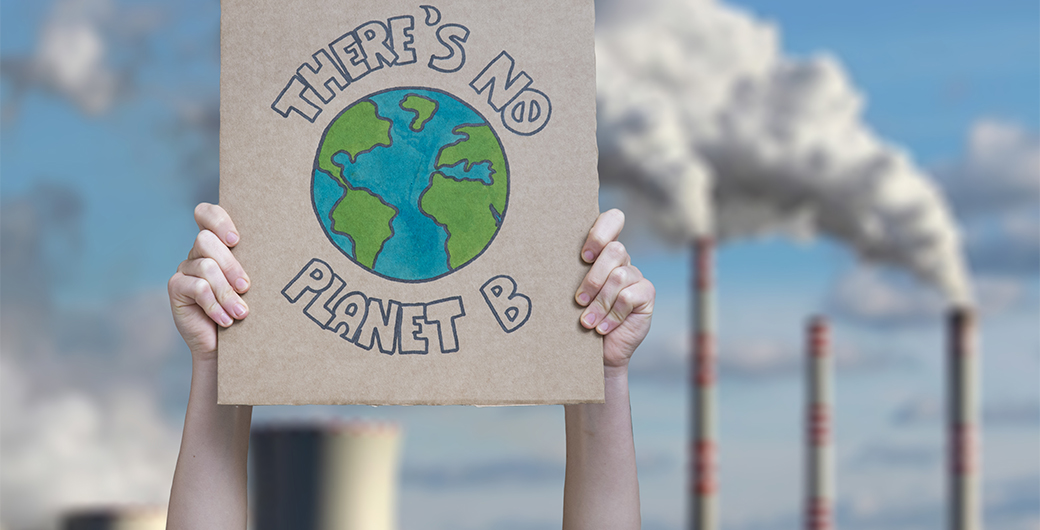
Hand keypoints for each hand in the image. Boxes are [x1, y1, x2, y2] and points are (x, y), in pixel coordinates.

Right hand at [168, 203, 250, 361]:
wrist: (226, 347)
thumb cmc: (244, 311)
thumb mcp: (251, 285)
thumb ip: (252, 265)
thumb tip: (277, 250)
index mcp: (217, 244)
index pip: (206, 214)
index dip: (218, 220)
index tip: (237, 240)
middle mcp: (198, 253)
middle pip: (206, 240)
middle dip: (231, 265)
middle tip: (246, 287)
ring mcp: (185, 269)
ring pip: (205, 266)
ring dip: (226, 292)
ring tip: (241, 312)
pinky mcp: (176, 288)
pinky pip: (197, 287)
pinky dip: (215, 305)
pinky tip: (226, 319)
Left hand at [574, 209, 654, 371]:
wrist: (595, 352)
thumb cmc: (577, 318)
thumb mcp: (570, 292)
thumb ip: (568, 272)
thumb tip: (541, 258)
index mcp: (601, 251)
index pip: (612, 220)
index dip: (601, 232)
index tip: (584, 257)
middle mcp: (621, 260)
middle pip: (615, 250)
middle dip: (594, 278)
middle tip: (578, 300)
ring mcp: (636, 276)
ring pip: (619, 276)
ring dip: (599, 302)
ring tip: (586, 321)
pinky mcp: (646, 294)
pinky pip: (628, 297)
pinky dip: (611, 314)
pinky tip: (602, 327)